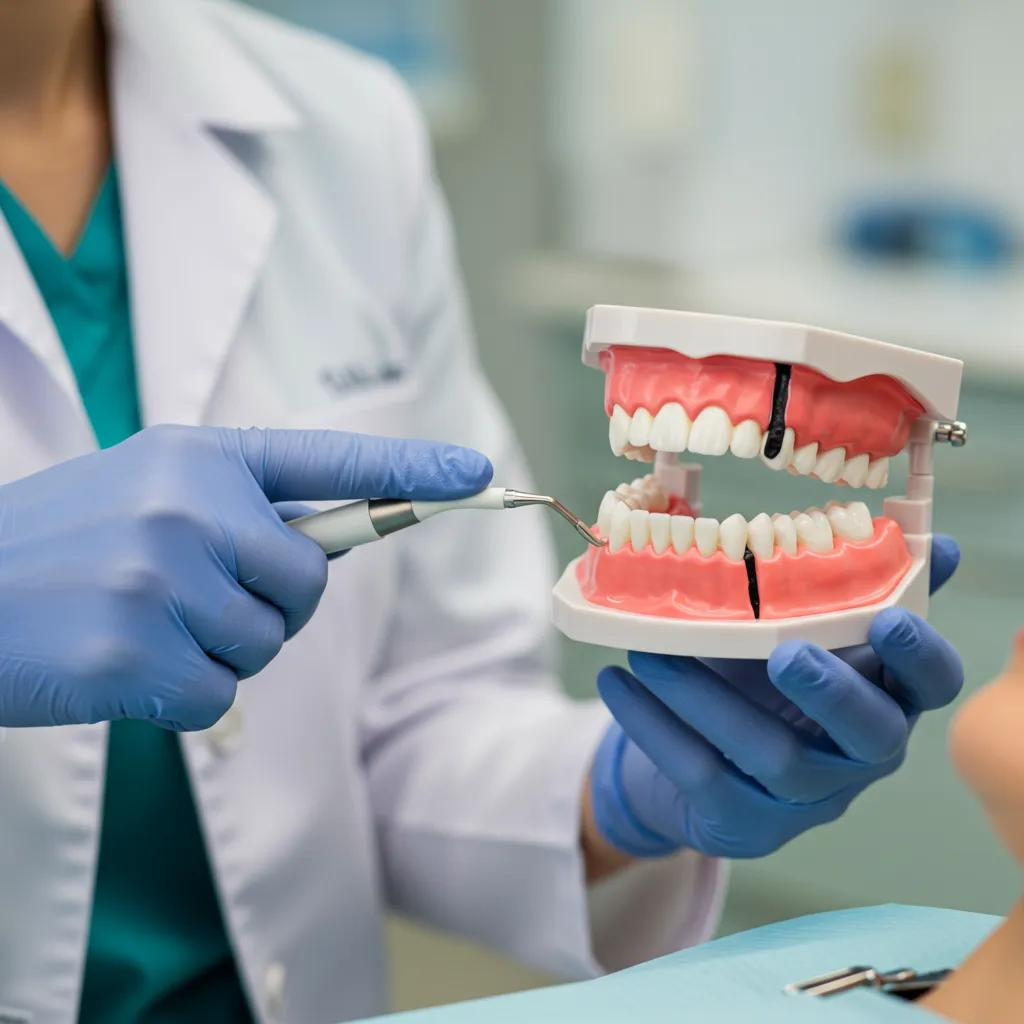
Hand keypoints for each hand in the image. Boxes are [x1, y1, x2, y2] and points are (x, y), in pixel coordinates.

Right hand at [0, 425, 490, 729]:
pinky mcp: (131, 654)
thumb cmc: (58, 550)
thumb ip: (237, 514)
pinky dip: (184, 698)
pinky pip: (220, 696)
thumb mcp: (145, 495)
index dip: (410, 469)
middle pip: (309, 581)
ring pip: (265, 643)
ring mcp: (158, 577)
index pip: (329, 459)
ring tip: (143, 627)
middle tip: (197, 603)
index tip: (476, 475)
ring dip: (220, 652)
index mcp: (196, 457)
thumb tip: (323, 556)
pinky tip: (122, 668)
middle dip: (273, 607)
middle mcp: (187, 505)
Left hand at [588, 536, 961, 860]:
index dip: (921, 655)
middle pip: (870, 735)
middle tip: (786, 652)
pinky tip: (616, 679)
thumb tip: (927, 540)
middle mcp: (860, 754)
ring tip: (648, 649)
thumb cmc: (768, 679)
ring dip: (705, 695)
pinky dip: (652, 724)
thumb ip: (854, 588)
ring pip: (771, 754)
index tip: (888, 620)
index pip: (935, 685)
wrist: (709, 767)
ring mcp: (807, 797)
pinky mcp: (747, 822)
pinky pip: (700, 774)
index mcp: (886, 695)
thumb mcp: (806, 633)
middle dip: (832, 693)